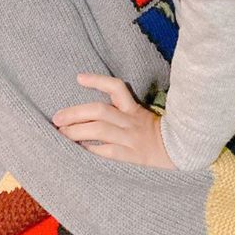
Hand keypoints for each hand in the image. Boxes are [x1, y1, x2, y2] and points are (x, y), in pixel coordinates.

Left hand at [52, 73, 175, 168]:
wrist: (177, 154)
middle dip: (75, 113)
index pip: (117, 88)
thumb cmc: (155, 135)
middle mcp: (130, 122)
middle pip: (100, 111)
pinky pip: (105, 152)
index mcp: (134, 109)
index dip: (98, 81)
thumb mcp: (142, 117)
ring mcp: (129, 139)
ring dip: (76, 132)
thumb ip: (122, 112)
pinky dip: (89, 151)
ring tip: (61, 134)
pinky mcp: (129, 157)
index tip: (79, 78)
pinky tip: (76, 151)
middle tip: (56, 118)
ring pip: (99, 131)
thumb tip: (91, 111)